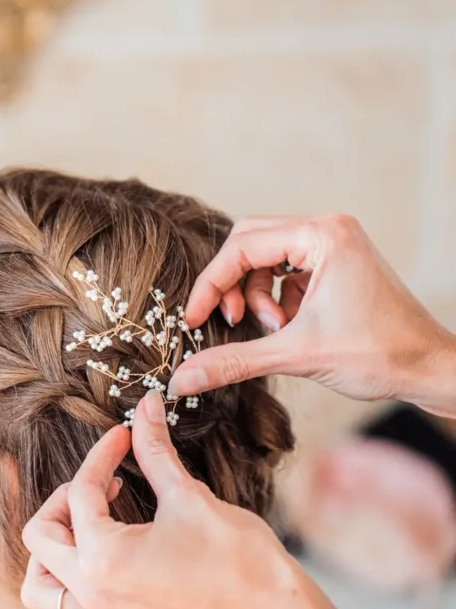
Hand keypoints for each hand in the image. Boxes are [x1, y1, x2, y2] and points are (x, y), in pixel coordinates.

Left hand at [21, 390, 335, 608]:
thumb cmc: (238, 559)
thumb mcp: (189, 496)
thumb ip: (155, 451)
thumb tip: (145, 407)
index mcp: (104, 557)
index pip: (81, 493)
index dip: (102, 455)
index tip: (125, 437)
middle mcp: (93, 594)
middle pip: (40, 539)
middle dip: (65, 500)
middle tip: (104, 483)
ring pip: (39, 592)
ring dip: (50, 554)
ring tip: (88, 528)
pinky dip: (62, 607)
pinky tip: (89, 577)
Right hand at [168, 214, 455, 415]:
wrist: (427, 369)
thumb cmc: (379, 355)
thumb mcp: (296, 355)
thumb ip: (233, 362)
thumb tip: (182, 378)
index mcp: (323, 236)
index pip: (242, 246)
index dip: (212, 284)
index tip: (193, 319)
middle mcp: (328, 230)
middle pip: (250, 242)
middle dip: (234, 285)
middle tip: (232, 322)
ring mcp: (334, 245)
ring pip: (266, 258)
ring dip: (257, 295)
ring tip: (274, 329)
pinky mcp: (336, 264)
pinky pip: (286, 271)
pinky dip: (277, 299)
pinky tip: (290, 327)